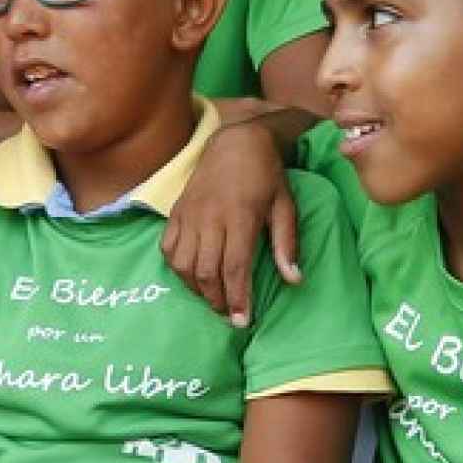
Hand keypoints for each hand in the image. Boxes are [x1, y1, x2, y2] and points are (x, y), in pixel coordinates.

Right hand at [163, 118, 301, 327]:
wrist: (235, 141)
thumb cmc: (266, 176)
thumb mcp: (285, 206)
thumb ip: (287, 244)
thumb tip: (294, 280)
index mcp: (240, 216)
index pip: (235, 267)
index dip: (238, 298)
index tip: (242, 321)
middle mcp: (210, 217)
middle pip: (207, 271)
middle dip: (217, 300)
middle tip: (229, 314)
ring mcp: (189, 214)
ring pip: (184, 264)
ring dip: (196, 288)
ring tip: (212, 297)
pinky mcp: (176, 212)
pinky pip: (168, 248)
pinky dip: (177, 268)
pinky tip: (192, 275)